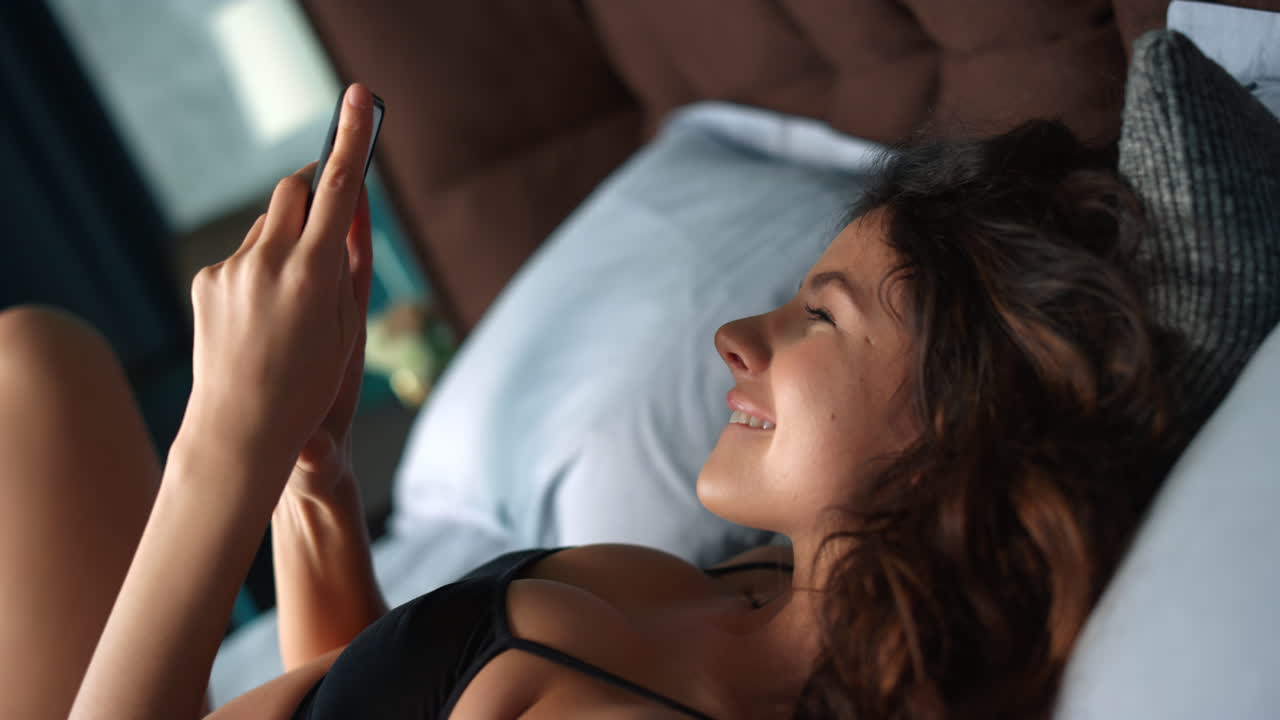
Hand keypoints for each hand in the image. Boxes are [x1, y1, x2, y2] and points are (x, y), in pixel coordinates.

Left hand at [185, 83, 375, 481]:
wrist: (238, 430)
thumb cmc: (307, 387)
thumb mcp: (344, 327)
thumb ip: (344, 263)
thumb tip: (343, 212)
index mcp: (313, 275)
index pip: (339, 191)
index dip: (353, 141)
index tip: (360, 100)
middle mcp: (268, 262)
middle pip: (295, 190)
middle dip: (315, 189)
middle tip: (330, 209)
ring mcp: (232, 269)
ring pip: (269, 224)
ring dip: (287, 237)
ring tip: (292, 297)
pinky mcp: (207, 280)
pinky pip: (243, 254)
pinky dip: (260, 267)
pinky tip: (262, 314)